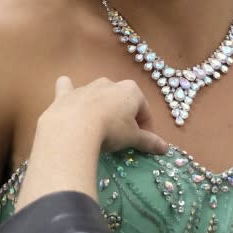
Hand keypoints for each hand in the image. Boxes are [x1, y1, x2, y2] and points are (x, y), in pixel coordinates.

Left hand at [40, 75, 168, 155]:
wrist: (74, 127)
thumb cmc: (111, 130)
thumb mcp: (133, 138)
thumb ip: (149, 141)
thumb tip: (166, 148)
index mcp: (131, 91)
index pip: (144, 110)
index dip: (146, 128)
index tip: (142, 142)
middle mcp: (110, 84)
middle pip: (121, 102)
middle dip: (123, 117)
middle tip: (121, 137)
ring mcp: (87, 87)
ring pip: (98, 94)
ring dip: (101, 107)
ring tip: (99, 127)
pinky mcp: (66, 94)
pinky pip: (68, 86)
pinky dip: (69, 90)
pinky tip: (69, 96)